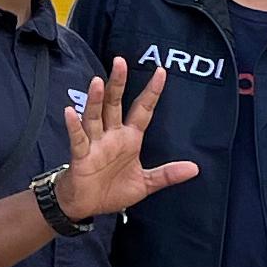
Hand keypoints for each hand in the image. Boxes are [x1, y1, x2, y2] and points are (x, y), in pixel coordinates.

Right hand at [51, 55, 200, 223]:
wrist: (87, 205)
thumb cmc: (113, 189)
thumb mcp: (146, 183)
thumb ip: (168, 175)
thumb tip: (195, 168)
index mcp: (130, 138)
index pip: (143, 109)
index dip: (151, 92)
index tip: (161, 71)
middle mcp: (112, 135)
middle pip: (114, 104)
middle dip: (118, 84)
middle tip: (120, 61)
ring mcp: (95, 143)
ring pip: (95, 116)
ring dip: (95, 100)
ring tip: (98, 82)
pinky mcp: (80, 156)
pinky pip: (77, 139)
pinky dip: (74, 126)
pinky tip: (71, 112)